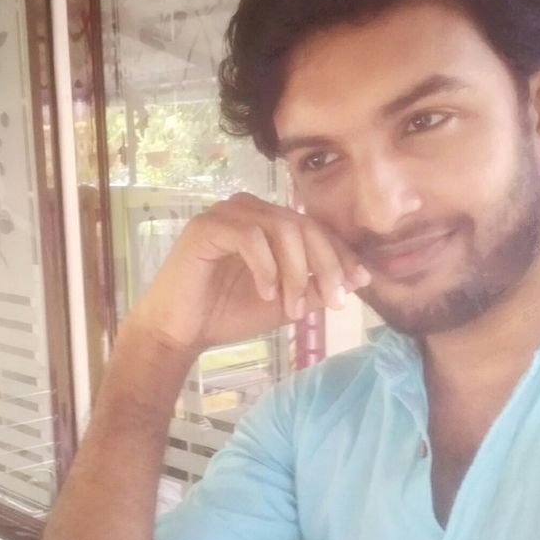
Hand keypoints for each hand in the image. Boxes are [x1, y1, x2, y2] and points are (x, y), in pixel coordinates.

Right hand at [127, 193, 370, 355]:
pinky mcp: (206, 227)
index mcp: (269, 220)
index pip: (315, 228)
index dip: (341, 254)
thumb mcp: (286, 302)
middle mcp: (250, 209)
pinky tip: (266, 293)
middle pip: (304, 225)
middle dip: (326, 264)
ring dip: (296, 272)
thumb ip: (316, 287)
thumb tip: (359, 278)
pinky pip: (250, 237)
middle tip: (333, 301)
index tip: (358, 283)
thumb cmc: (229, 313)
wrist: (181, 331)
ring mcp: (226, 214)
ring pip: (281, 228)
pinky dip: (265, 267)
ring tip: (292, 308)